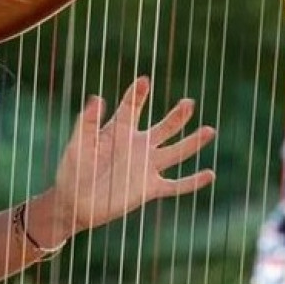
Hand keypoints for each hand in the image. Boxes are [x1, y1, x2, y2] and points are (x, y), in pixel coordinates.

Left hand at [52, 76, 215, 233]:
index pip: (132, 107)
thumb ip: (87, 122)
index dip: (137, 94)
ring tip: (210, 131)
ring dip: (193, 142)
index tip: (144, 80)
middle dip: (177, 116)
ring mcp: (146, 166)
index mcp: (120, 129)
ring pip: (176, 151)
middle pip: (164, 127)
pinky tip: (210, 174)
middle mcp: (138, 145)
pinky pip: (175, 185)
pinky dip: (193, 182)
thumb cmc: (74, 169)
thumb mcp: (78, 143)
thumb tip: (97, 97)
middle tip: (189, 103)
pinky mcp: (150, 188)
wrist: (74, 202)